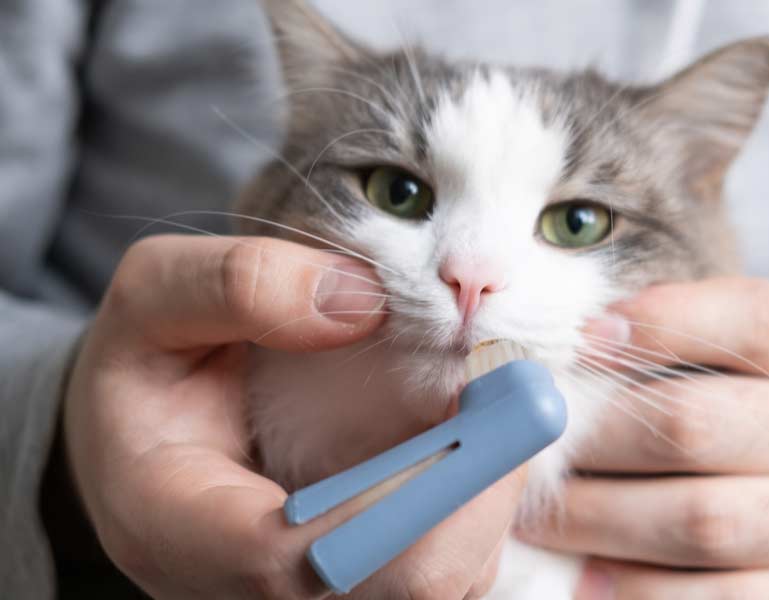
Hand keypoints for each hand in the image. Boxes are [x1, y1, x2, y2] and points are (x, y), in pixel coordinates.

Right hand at [63, 234, 523, 598]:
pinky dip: (484, 504)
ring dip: (492, 496)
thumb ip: (235, 285)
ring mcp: (316, 596)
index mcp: (180, 531)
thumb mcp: (152, 299)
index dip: (407, 496)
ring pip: (439, 588)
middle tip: (521, 392)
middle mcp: (252, 592)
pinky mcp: (367, 583)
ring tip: (506, 402)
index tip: (480, 397)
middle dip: (479, 493)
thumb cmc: (148, 370)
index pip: (299, 561)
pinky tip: (488, 432)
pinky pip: (449, 570)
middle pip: (400, 590)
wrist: (143, 437)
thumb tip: (365, 300)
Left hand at [520, 277, 768, 598]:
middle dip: (596, 441)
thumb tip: (576, 338)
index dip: (660, 323)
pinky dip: (641, 591)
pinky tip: (591, 576)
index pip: (751, 319)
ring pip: (700, 523)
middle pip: (696, 427)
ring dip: (600, 522)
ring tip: (543, 518)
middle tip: (534, 450)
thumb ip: (690, 330)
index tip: (583, 339)